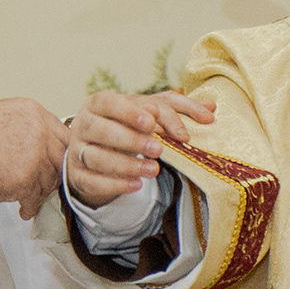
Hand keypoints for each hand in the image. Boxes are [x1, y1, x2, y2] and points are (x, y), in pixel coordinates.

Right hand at [0, 97, 67, 213]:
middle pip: (61, 159)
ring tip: (29, 197)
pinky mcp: (25, 179)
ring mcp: (34, 155)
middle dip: (52, 174)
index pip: (64, 135)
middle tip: (43, 184)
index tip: (55, 165)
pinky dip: (30, 206)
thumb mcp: (3, 116)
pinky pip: (35, 198)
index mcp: (34, 113)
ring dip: (39, 192)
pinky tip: (24, 207)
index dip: (60, 154)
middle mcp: (38, 131)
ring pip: (49, 180)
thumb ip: (28, 127)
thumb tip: (44, 143)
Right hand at [64, 89, 215, 207]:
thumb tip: (212, 108)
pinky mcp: (78, 176)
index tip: (152, 121)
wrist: (97, 153)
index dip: (129, 111)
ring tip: (153, 170)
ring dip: (126, 165)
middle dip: (130, 140)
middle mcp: (84, 124)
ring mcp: (77, 151)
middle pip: (101, 130)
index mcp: (100, 103)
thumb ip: (178, 108)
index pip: (110, 102)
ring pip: (95, 157)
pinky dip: (115, 185)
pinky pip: (92, 181)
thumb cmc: (126, 125)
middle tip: (158, 150)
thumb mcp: (149, 112)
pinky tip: (137, 186)